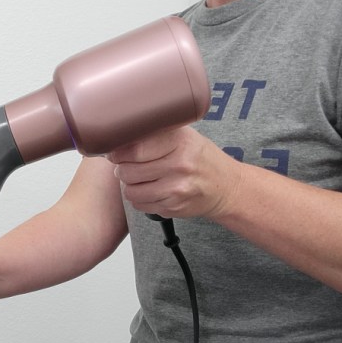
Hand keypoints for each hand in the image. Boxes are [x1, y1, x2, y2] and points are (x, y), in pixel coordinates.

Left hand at [106, 126, 242, 218]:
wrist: (226, 187)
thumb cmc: (200, 158)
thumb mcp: (185, 136)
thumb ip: (156, 134)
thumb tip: (120, 135)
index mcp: (180, 142)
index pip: (135, 149)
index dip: (118, 153)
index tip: (114, 153)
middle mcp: (179, 165)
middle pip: (129, 171)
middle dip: (122, 170)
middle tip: (127, 167)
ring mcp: (177, 189)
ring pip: (131, 191)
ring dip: (130, 186)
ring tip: (139, 179)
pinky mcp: (174, 207)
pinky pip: (141, 205)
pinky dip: (140, 199)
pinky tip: (151, 191)